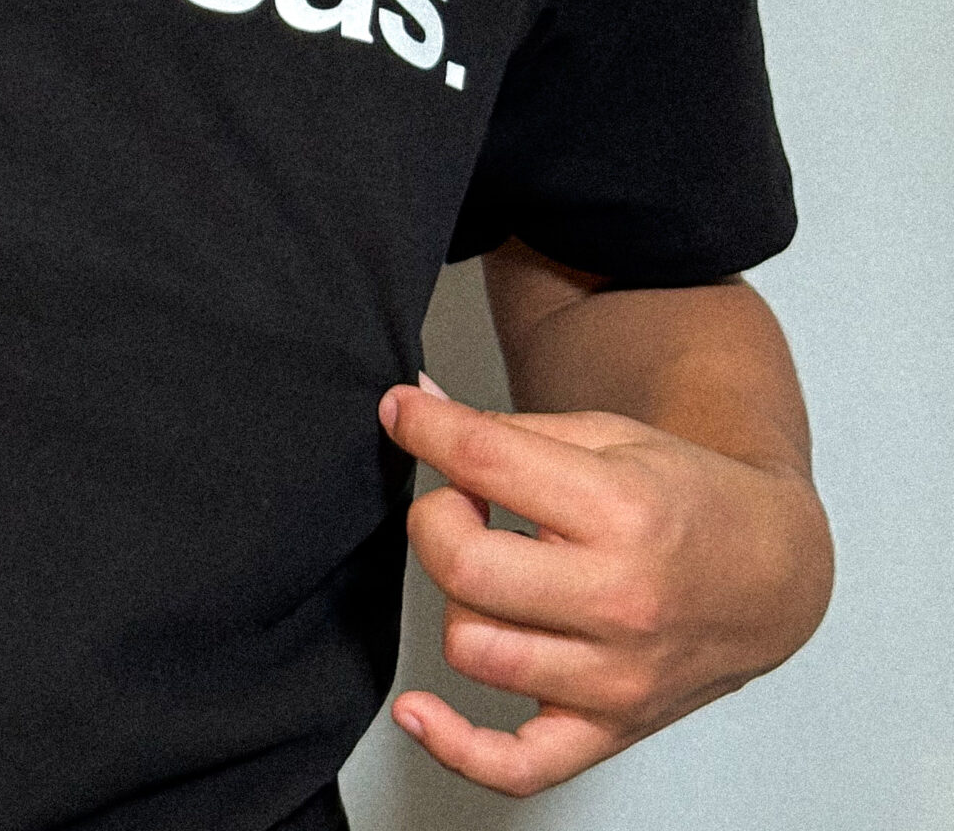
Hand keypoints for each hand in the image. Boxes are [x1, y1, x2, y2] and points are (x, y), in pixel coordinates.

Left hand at [378, 377, 830, 794]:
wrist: (772, 574)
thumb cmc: (688, 499)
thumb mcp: (609, 435)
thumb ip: (506, 428)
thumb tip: (413, 407)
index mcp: (622, 511)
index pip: (487, 462)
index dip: (423, 427)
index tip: (401, 412)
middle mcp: (620, 601)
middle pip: (465, 566)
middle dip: (435, 517)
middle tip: (458, 501)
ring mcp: (616, 677)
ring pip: (472, 647)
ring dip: (456, 597)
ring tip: (486, 567)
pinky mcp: (609, 729)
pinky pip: (517, 765)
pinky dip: (455, 746)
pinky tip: (418, 710)